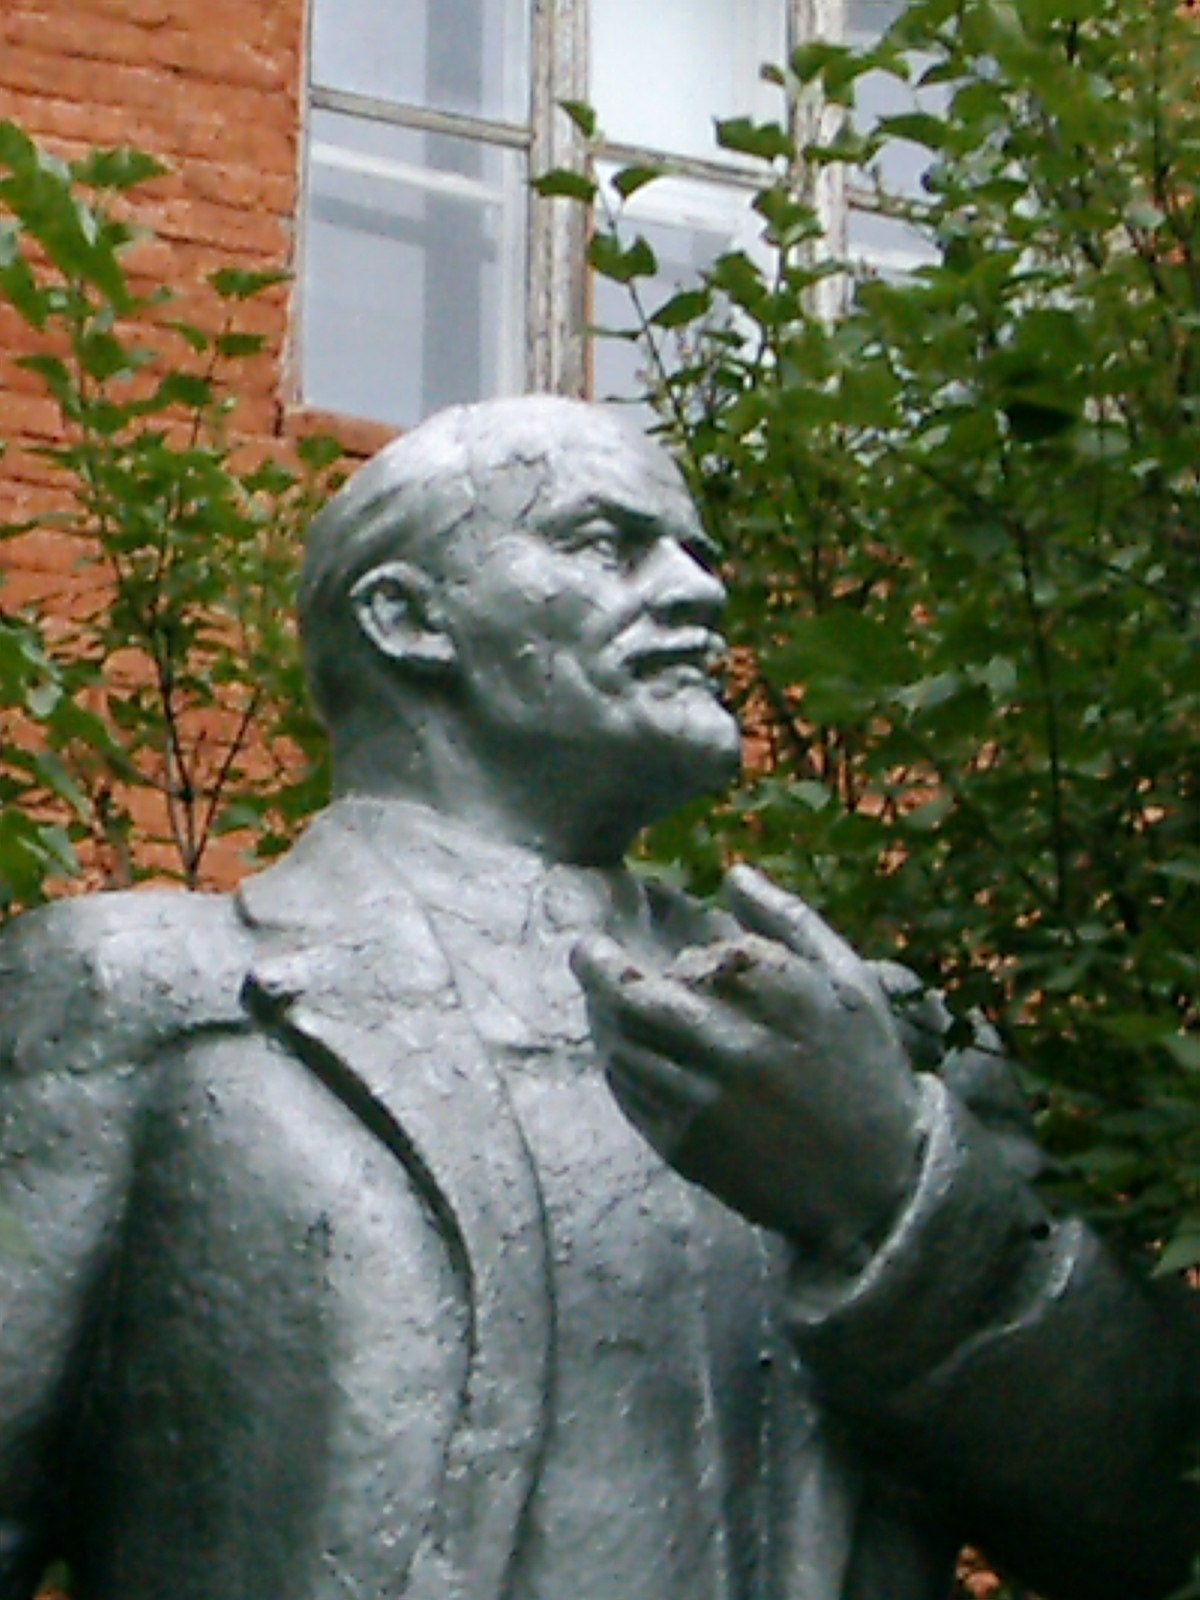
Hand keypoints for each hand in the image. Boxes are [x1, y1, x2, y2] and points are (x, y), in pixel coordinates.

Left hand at [572, 866, 922, 1264]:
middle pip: (631, 997)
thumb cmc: (866, 1069)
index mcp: (769, 991)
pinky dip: (619, 1067)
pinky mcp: (682, 1143)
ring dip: (602, 1018)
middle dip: (597, 968)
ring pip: (621, 1045)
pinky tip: (627, 1054)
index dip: (678, 957)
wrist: (876, 1182)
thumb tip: (734, 873)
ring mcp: (698, 1095)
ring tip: (601, 1002)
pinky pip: (629, 1094)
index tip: (676, 956)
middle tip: (585, 952)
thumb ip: (787, 920)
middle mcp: (725, 1041)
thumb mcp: (848, 981)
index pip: (690, 958)